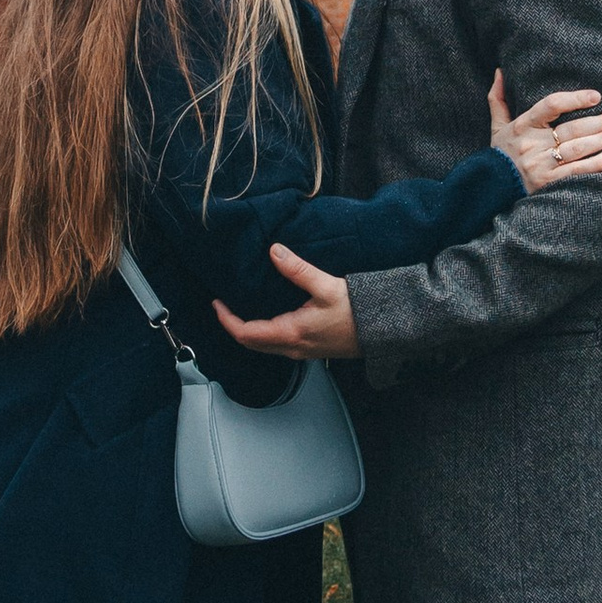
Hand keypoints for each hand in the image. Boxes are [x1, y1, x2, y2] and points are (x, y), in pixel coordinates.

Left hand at [213, 246, 358, 360]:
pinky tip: (266, 315)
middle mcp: (292, 347)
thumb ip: (297, 269)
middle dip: (233, 326)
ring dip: (248, 330)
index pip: (246, 334)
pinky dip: (263, 332)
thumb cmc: (357, 311)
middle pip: (251, 343)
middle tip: (223, 305)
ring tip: (240, 308)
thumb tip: (274, 251)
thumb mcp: (325, 286)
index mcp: (290, 333)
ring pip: (263, 346)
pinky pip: (276, 345)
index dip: (226, 320)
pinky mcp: (309, 349)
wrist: (384, 329)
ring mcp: (301, 351)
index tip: (217, 303)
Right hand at [498, 85, 601, 191]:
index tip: (596, 96)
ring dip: (600, 140)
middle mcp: (532, 144)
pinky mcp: (548, 183)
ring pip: (577, 149)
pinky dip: (595, 164)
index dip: (575, 99)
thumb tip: (500, 72)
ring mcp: (541, 165)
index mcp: (522, 125)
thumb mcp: (496, 127)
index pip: (551, 105)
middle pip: (571, 129)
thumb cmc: (500, 155)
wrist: (491, 189)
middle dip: (599, 122)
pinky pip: (576, 171)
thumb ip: (498, 99)